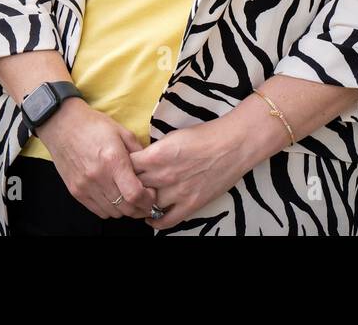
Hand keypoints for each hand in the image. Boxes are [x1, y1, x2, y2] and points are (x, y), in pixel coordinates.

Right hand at [37, 100, 156, 219]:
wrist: (62, 125)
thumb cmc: (93, 126)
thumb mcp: (122, 132)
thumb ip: (138, 152)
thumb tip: (150, 168)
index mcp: (113, 161)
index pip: (134, 194)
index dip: (148, 200)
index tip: (152, 195)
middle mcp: (98, 177)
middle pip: (125, 208)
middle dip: (140, 208)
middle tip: (145, 201)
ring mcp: (85, 187)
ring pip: (112, 212)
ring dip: (124, 209)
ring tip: (129, 199)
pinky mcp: (75, 192)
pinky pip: (97, 211)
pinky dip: (109, 209)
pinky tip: (114, 198)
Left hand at [129, 116, 250, 231]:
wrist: (236, 143)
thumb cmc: (207, 135)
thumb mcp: (173, 136)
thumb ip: (155, 151)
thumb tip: (141, 161)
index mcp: (157, 155)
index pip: (125, 167)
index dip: (121, 167)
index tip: (122, 168)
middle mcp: (164, 175)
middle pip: (132, 187)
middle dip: (128, 186)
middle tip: (128, 185)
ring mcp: (177, 192)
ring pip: (146, 206)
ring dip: (140, 204)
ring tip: (138, 200)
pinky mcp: (191, 204)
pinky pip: (165, 221)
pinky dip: (154, 221)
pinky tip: (150, 216)